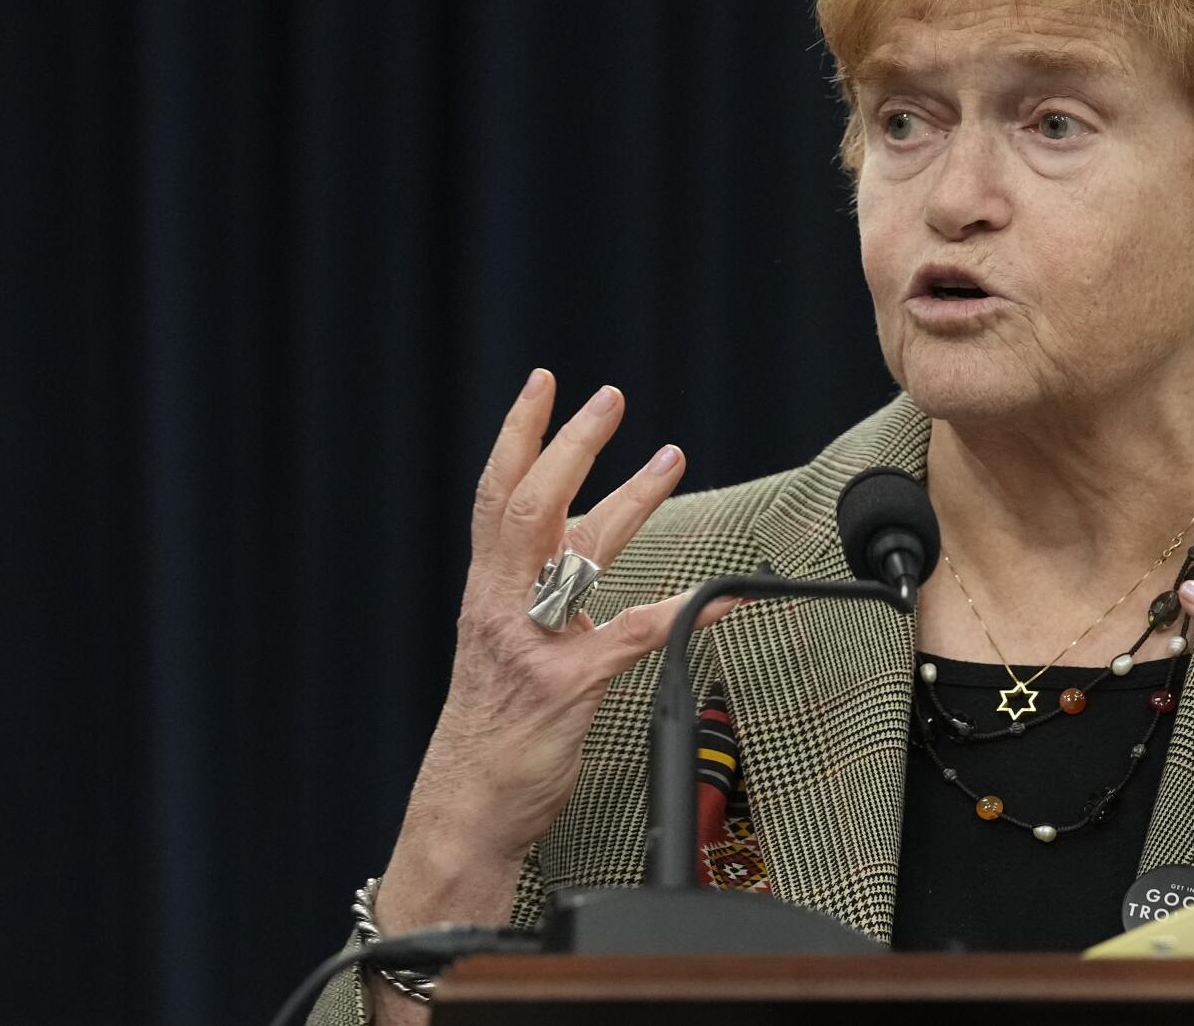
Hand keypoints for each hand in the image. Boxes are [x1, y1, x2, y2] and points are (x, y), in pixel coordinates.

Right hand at [400, 369, 736, 870]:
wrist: (466, 808)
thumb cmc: (490, 729)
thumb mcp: (497, 646)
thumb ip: (532, 592)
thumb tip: (575, 544)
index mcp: (488, 592)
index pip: (498, 496)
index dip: (519, 436)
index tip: (543, 386)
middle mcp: (503, 607)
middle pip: (533, 506)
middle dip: (572, 445)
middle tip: (609, 398)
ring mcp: (533, 644)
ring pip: (581, 551)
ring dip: (633, 498)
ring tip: (671, 456)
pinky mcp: (569, 685)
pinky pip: (637, 632)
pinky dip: (688, 607)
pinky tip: (726, 593)